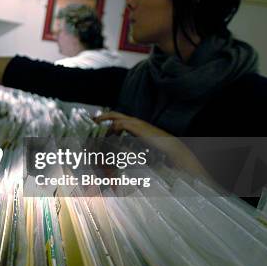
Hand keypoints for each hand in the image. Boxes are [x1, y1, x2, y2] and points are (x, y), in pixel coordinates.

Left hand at [94, 111, 209, 178]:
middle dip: (103, 116)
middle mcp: (136, 121)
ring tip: (101, 131)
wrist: (172, 149)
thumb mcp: (143, 147)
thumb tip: (124, 152)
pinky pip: (120, 125)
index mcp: (137, 125)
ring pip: (116, 119)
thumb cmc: (160, 150)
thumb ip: (132, 145)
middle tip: (94, 120)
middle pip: (115, 114)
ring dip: (107, 126)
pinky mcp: (138, 128)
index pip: (120, 117)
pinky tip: (111, 136)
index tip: (99, 122)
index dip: (108, 118)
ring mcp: (137, 123)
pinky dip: (114, 129)